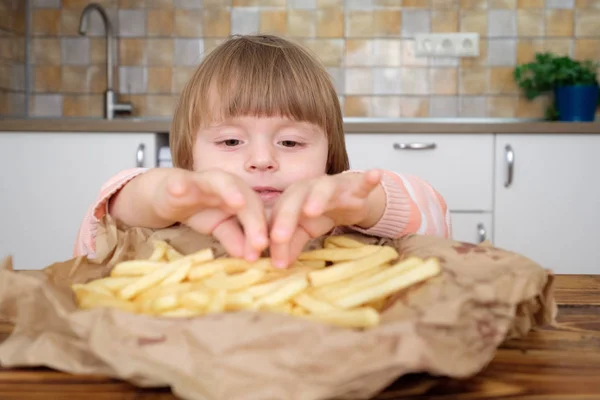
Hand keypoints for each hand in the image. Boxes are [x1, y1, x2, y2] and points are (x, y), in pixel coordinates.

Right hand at [153, 169, 267, 259]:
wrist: (169, 196)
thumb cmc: (201, 210)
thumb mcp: (219, 227)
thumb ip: (234, 237)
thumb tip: (248, 256)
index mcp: (241, 197)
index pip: (257, 213)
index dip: (260, 231)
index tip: (262, 251)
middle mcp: (227, 186)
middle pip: (246, 198)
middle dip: (254, 220)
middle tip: (260, 243)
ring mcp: (204, 182)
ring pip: (219, 181)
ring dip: (230, 190)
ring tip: (238, 203)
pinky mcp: (180, 181)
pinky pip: (181, 181)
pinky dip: (180, 184)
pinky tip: (178, 190)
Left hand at [268, 170, 383, 267]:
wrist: (347, 196)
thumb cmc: (320, 212)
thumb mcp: (304, 230)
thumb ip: (291, 244)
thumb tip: (279, 264)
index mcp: (291, 199)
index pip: (277, 217)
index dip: (270, 235)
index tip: (263, 256)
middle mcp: (308, 189)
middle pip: (294, 200)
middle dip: (286, 218)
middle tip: (279, 237)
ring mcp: (332, 186)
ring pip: (324, 189)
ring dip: (317, 198)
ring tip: (312, 211)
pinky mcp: (355, 188)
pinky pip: (362, 183)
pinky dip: (368, 179)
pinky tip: (374, 175)